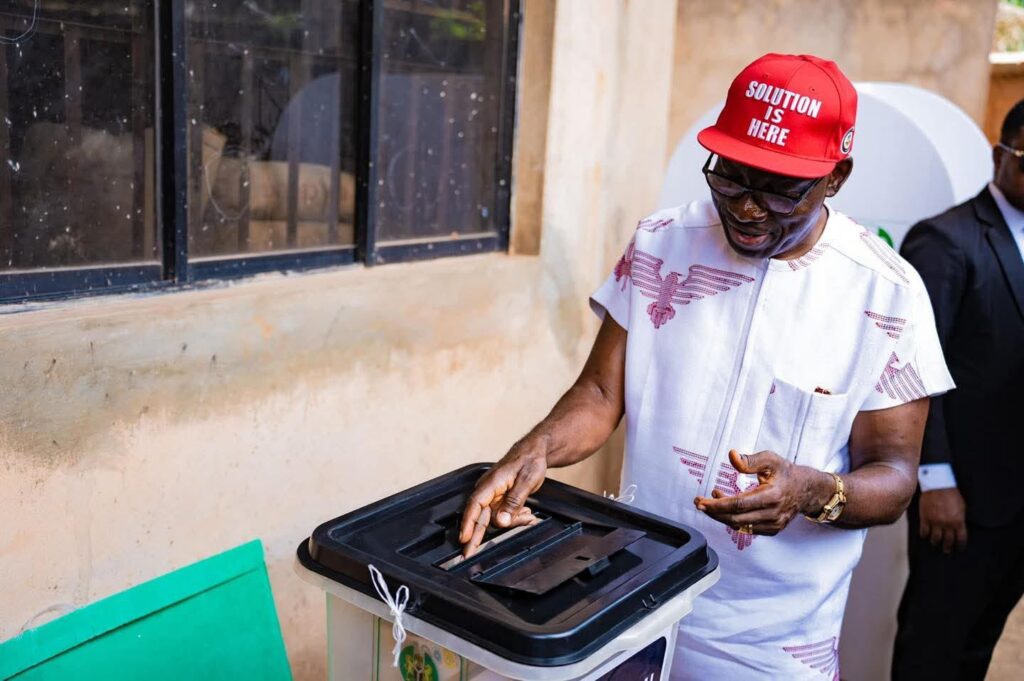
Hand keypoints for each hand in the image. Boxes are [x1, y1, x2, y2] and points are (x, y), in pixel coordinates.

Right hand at [459, 437, 547, 556]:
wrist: (536, 451)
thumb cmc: (530, 460)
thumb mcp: (526, 481)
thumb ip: (513, 502)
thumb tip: (501, 521)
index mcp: (491, 483)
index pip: (475, 505)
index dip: (468, 523)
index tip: (464, 539)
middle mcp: (489, 489)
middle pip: (480, 516)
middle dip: (476, 536)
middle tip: (469, 554)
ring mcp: (494, 494)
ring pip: (496, 517)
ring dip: (512, 521)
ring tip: (528, 517)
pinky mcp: (501, 498)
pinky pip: (504, 514)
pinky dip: (516, 517)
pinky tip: (527, 516)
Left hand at [694, 449, 827, 535]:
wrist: (806, 490)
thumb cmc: (786, 473)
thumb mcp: (770, 459)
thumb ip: (750, 460)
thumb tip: (732, 456)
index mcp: (772, 496)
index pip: (739, 504)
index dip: (717, 505)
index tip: (701, 501)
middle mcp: (773, 514)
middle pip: (735, 518)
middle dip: (714, 512)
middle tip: (699, 503)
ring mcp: (773, 525)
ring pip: (740, 526)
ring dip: (721, 516)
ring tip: (712, 501)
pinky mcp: (772, 530)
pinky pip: (747, 528)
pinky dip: (733, 519)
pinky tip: (726, 508)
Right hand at [919, 487, 966, 552]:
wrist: (938, 485)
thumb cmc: (952, 494)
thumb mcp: (962, 507)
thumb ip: (960, 519)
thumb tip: (959, 528)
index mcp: (958, 522)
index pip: (960, 539)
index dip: (959, 545)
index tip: (958, 548)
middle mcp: (947, 524)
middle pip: (947, 541)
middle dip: (947, 547)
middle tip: (946, 550)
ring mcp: (935, 522)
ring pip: (935, 539)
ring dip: (935, 543)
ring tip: (935, 545)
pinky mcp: (925, 518)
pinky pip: (924, 531)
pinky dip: (924, 535)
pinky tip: (925, 536)